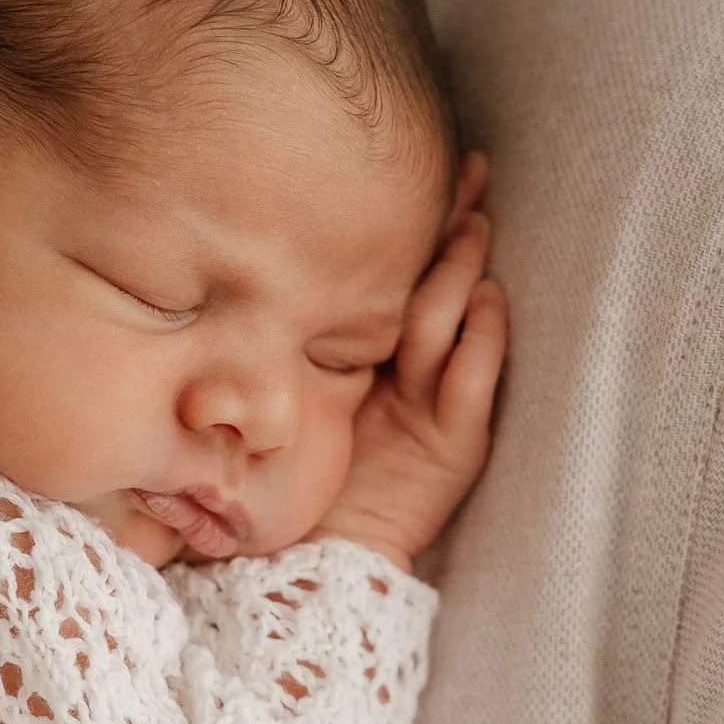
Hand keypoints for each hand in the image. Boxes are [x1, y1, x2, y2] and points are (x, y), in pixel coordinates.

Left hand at [320, 156, 508, 570]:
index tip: (436, 169)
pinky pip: (472, 382)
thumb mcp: (291, 386)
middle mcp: (419, 372)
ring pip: (457, 324)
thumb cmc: (296, 473)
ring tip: (474, 227)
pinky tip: (487, 302)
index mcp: (382, 355)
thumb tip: (237, 256)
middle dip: (456, 234)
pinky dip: (481, 342)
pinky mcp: (458, 442)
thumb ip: (286, 335)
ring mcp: (442, 403)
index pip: (411, 277)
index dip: (426, 227)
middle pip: (442, 288)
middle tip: (467, 180)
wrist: (323, 554)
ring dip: (466, 274)